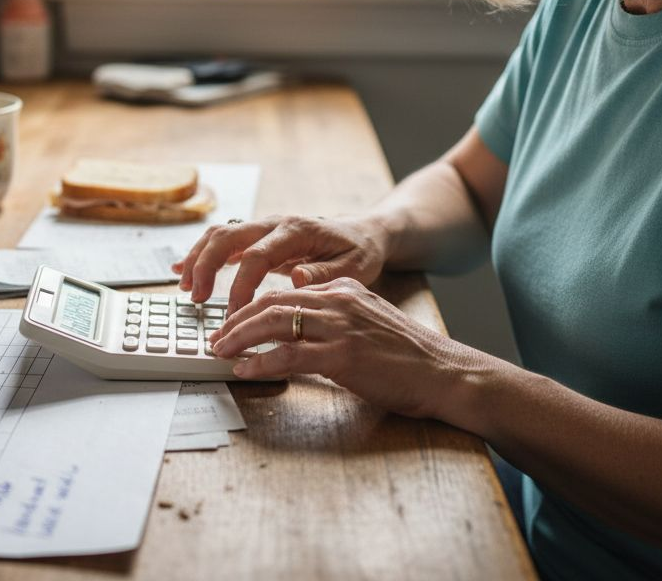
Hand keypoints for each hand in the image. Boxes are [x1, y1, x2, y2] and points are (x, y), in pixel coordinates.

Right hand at [172, 215, 389, 313]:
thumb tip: (296, 279)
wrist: (363, 233)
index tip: (233, 314)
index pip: (257, 256)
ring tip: (185, 289)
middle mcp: (275, 224)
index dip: (240, 286)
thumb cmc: (359, 252)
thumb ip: (325, 274)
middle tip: (196, 299)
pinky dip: (200, 255)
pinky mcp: (258, 237)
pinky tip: (181, 271)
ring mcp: (264, 228)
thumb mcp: (354, 268)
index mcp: (297, 231)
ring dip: (198, 259)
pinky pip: (223, 241)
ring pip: (219, 234)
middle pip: (228, 236)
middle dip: (206, 266)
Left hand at [207, 277, 483, 421]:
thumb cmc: (409, 356)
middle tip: (216, 337)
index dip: (251, 307)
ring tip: (220, 351)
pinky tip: (245, 370)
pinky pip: (288, 356)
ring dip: (239, 338)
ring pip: (273, 324)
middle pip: (271, 303)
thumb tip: (301, 331)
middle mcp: (338, 301)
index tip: (232, 322)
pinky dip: (260, 362)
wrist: (444, 372)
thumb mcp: (369, 321)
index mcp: (343, 290)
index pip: (284, 291)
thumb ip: (337, 317)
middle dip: (236, 320)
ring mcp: (340, 327)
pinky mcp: (342, 356)